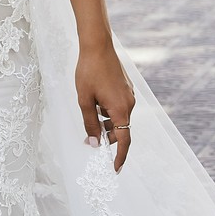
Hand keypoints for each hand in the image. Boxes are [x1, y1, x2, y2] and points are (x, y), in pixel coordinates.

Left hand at [76, 40, 134, 170]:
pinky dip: (109, 111)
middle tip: (88, 137)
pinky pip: (119, 107)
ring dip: (106, 122)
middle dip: (107, 136)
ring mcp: (129, 95)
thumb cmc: (89, 71)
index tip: (115, 169)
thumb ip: (90, 124)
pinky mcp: (126, 88)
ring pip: (119, 117)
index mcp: (121, 109)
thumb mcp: (84, 101)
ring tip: (89, 111)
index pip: (124, 140)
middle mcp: (130, 103)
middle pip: (121, 129)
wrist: (98, 46)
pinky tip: (95, 100)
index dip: (120, 156)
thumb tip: (94, 143)